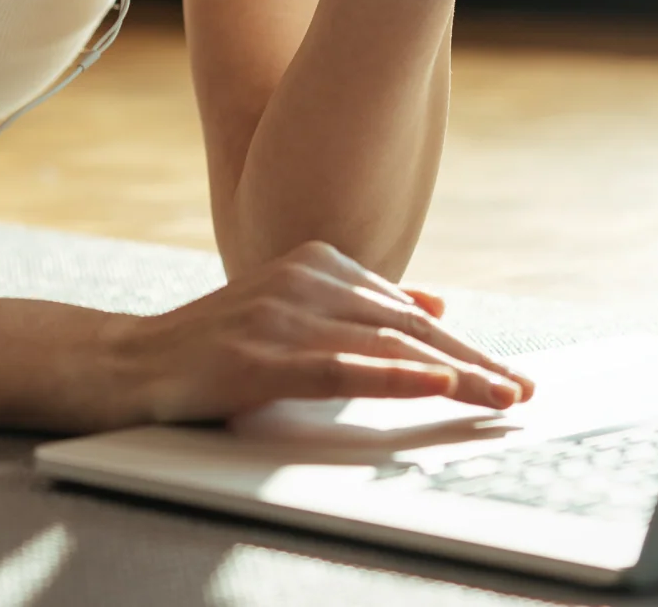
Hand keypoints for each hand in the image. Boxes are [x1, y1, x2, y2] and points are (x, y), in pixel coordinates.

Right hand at [106, 240, 533, 425]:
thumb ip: (357, 304)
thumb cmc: (217, 341)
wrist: (134, 360)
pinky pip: (340, 368)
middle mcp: (304, 280)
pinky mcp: (260, 358)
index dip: (462, 346)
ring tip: (500, 395)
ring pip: (386, 347)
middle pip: (406, 328)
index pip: (404, 312)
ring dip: (454, 374)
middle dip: (472, 361)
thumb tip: (432, 306)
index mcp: (316, 263)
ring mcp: (281, 317)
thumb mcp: (292, 307)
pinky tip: (436, 383)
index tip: (509, 374)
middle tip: (522, 391)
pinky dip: (394, 377)